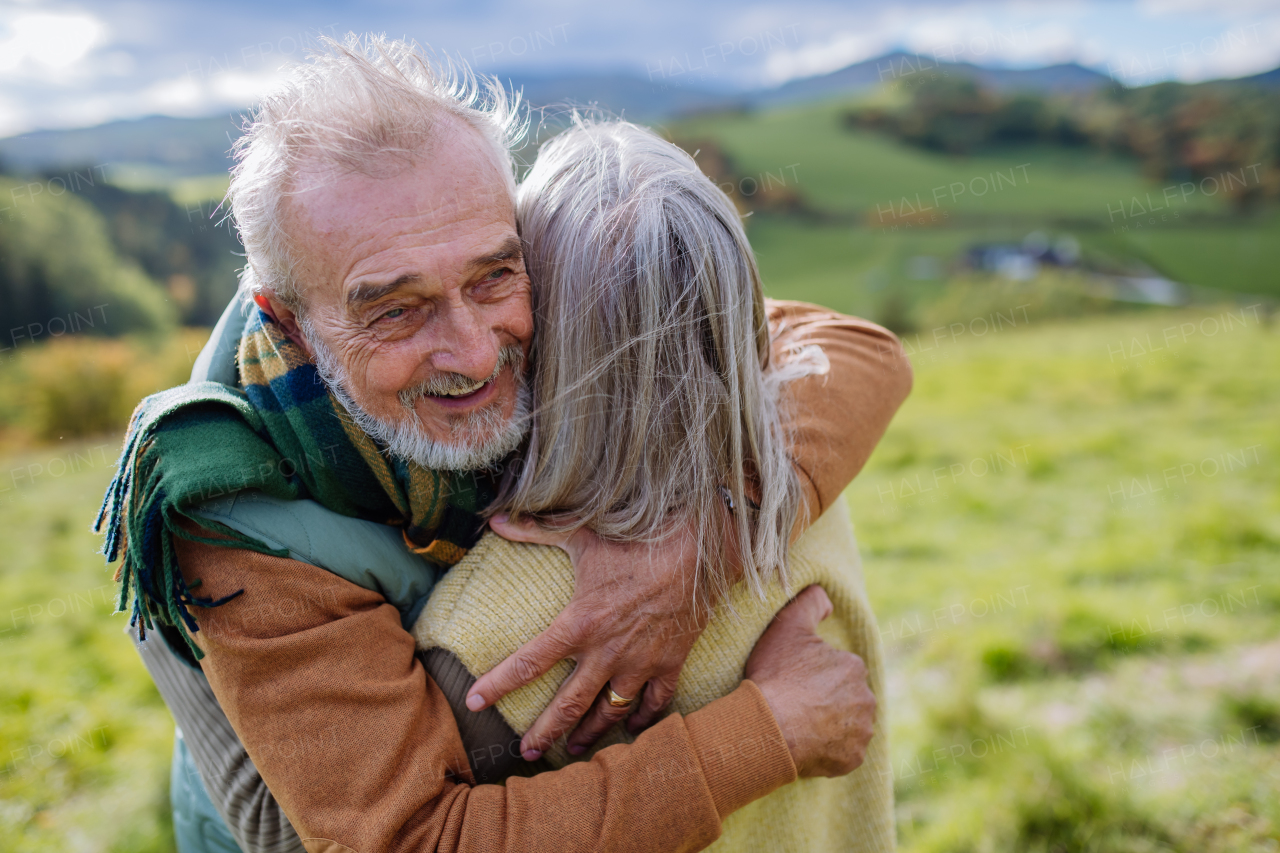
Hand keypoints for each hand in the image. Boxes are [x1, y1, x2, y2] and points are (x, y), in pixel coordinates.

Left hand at [466, 515, 710, 759]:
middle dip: (545, 732)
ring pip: (610, 712)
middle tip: (527, 752)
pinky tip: (633, 730)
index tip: (474, 702)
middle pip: (568, 705)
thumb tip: (494, 518)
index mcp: (578, 624)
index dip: (496, 685)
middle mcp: (606, 652)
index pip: (527, 663)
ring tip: (574, 748)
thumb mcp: (581, 535)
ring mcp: (640, 662)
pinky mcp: (670, 663)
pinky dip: (643, 720)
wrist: (697, 550)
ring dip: (590, 733)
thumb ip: (535, 530)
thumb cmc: (636, 541)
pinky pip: (655, 703)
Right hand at [745, 585, 875, 777]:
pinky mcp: (852, 759)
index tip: (794, 680)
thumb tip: (827, 597)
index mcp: (854, 667)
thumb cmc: (777, 675)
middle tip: (796, 703)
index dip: (814, 674)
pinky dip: (828, 750)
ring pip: (847, 725)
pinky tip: (805, 744)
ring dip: (830, 725)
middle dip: (826, 700)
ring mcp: (861, 732)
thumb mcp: (788, 625)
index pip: (838, 669)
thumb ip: (810, 601)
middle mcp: (866, 699)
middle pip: (845, 697)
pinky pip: (843, 753)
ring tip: (799, 725)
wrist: (770, 725)